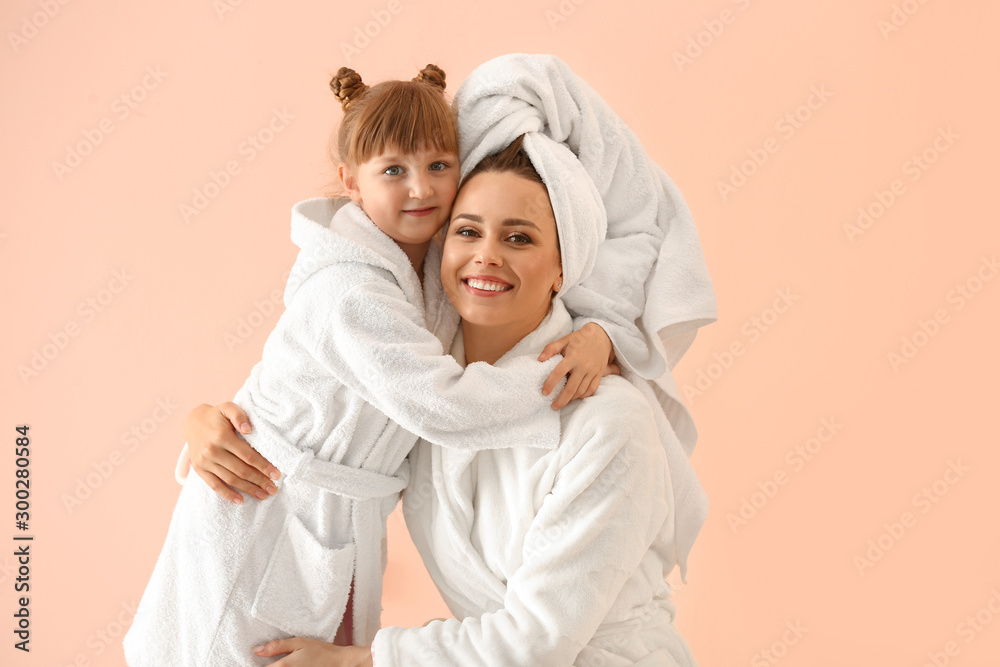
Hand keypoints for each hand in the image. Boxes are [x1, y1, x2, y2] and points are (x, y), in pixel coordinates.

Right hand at [182, 402, 280, 503]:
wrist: (192, 423)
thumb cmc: (217, 416)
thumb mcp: (228, 408)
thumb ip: (239, 416)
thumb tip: (249, 429)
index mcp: (222, 437)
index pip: (247, 455)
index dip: (263, 466)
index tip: (277, 474)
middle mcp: (212, 451)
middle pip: (241, 470)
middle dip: (259, 481)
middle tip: (274, 489)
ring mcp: (205, 462)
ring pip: (230, 479)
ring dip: (248, 489)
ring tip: (263, 495)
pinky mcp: (200, 470)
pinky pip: (214, 485)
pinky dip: (227, 494)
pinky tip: (241, 501)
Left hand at [253, 638, 372, 665]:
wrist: (339, 663)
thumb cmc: (320, 651)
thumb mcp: (299, 643)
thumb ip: (276, 646)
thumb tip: (256, 650)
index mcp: (283, 666)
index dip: (256, 665)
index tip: (258, 661)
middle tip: (273, 661)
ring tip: (284, 664)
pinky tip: (290, 666)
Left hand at [538, 322, 619, 409]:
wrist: (601, 336)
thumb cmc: (580, 338)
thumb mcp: (564, 340)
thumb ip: (551, 348)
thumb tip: (539, 359)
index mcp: (573, 357)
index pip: (558, 373)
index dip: (550, 384)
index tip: (544, 392)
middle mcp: (583, 366)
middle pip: (571, 388)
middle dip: (561, 400)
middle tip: (553, 407)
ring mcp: (592, 371)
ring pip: (581, 391)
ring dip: (571, 399)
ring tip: (562, 403)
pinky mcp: (599, 374)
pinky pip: (592, 389)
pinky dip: (584, 396)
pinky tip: (576, 398)